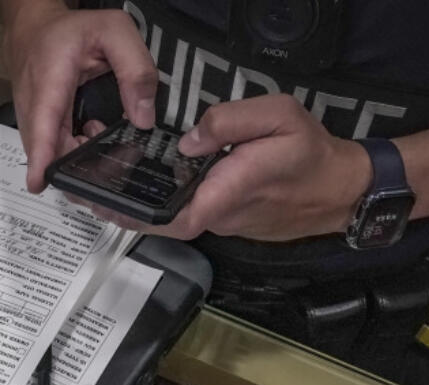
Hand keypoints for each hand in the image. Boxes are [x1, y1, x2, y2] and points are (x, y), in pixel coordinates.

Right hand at [4, 2, 156, 192]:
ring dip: (76, 159)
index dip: (41, 156)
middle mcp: (32, 103)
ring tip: (103, 140)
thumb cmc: (72, 29)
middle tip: (112, 164)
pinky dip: (72, 151)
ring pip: (47, 154)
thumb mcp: (115, 31)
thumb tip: (143, 119)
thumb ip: (136, 70)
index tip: (38, 183)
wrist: (33, 26)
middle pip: (45, 150)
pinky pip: (49, 149)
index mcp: (50, 78)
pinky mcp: (33, 126)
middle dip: (76, 168)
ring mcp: (29, 118)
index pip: (43, 123)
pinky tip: (91, 137)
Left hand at [84, 94, 373, 241]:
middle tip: (88, 195)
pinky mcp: (230, 219)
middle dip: (124, 212)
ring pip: (177, 218)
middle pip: (164, 223)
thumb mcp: (279, 117)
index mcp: (230, 191)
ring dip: (143, 206)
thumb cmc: (312, 153)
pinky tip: (149, 185)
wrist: (341, 190)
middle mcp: (222, 215)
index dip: (136, 214)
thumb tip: (191, 137)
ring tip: (108, 186)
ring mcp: (225, 221)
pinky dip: (167, 203)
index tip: (103, 204)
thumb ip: (231, 121)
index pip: (174, 215)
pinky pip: (193, 213)